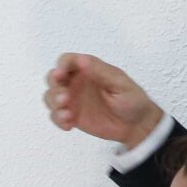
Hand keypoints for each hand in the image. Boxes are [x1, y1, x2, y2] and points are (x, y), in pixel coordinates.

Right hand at [43, 52, 164, 146]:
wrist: (136, 125)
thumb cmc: (132, 100)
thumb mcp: (119, 83)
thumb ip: (100, 72)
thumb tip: (82, 60)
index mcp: (89, 69)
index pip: (67, 61)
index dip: (61, 66)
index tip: (60, 75)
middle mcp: (78, 82)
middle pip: (53, 78)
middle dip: (54, 87)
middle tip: (64, 99)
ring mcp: (73, 99)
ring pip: (51, 97)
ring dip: (54, 105)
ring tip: (67, 115)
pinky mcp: (72, 116)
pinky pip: (56, 116)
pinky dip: (58, 120)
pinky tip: (69, 125)